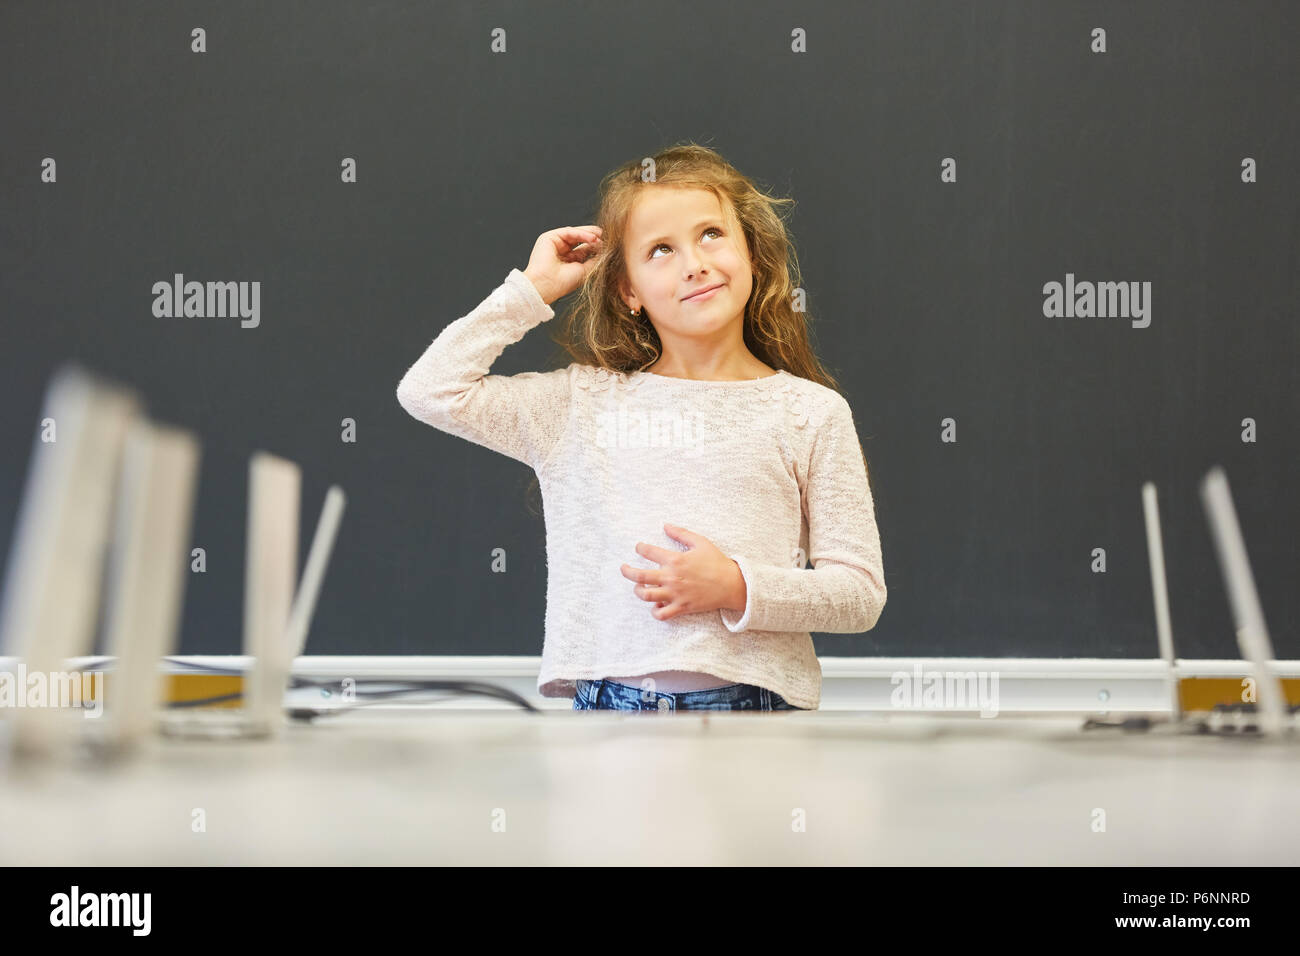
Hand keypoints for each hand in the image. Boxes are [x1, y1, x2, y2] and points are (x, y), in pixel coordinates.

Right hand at [522, 225, 603, 304]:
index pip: (583, 249)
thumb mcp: (585, 270)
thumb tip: (606, 250)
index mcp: (567, 262)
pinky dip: (581, 234)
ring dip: (588, 234)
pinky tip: (592, 238)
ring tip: (600, 235)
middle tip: (604, 235)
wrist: (546, 284)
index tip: (607, 245)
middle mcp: (560, 252)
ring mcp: (554, 244)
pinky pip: (568, 232)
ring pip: (574, 234)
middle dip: (592, 237)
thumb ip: (595, 259)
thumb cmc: (563, 283)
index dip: (594, 246)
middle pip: (578, 240)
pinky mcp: (548, 238)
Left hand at [620, 523, 745, 620]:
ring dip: (638, 591)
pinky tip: (656, 604)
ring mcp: (675, 594)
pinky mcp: (681, 607)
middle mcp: (672, 577)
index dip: (640, 548)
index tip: (638, 547)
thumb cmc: (717, 562)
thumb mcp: (701, 542)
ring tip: (638, 587)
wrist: (732, 584)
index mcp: (675, 560)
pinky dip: (655, 611)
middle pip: (640, 576)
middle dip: (627, 571)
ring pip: (646, 596)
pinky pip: (661, 614)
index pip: (649, 552)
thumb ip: (681, 533)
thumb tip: (665, 525)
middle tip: (623, 568)